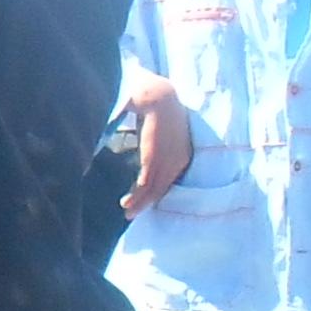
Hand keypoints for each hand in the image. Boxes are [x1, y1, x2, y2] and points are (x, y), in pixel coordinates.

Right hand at [120, 79, 193, 214]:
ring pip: (154, 189)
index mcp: (183, 154)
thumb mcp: (163, 130)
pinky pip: (146, 183)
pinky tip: (127, 202)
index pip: (170, 180)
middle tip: (132, 213)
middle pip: (163, 189)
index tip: (144, 201)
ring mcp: (168, 162)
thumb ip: (158, 142)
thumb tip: (149, 147)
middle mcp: (179, 161)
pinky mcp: (155, 160)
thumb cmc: (158, 109)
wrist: (158, 97)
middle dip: (147, 203)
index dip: (157, 192)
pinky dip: (136, 196)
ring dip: (139, 202)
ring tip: (127, 210)